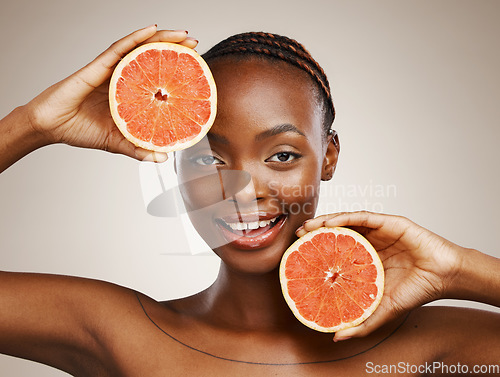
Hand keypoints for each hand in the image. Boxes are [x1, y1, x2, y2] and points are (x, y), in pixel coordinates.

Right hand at [24, 25, 196, 161]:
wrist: (51, 127)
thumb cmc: (81, 130)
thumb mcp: (118, 143)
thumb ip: (139, 148)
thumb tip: (163, 157)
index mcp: (129, 92)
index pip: (156, 76)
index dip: (175, 69)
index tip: (196, 67)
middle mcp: (122, 77)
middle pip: (153, 56)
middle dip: (175, 48)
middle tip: (195, 45)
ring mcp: (111, 70)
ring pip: (141, 47)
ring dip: (163, 38)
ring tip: (183, 35)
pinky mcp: (98, 67)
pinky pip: (120, 47)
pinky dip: (137, 37)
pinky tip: (152, 30)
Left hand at [295, 211, 463, 340]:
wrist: (443, 277)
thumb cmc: (416, 291)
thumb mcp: (382, 310)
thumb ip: (361, 322)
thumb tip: (336, 336)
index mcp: (366, 259)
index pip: (337, 251)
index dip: (318, 251)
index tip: (299, 254)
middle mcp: (369, 242)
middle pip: (337, 233)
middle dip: (315, 233)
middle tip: (297, 237)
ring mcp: (377, 231)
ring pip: (346, 221)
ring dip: (325, 222)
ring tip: (307, 227)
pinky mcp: (388, 222)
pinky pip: (362, 216)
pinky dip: (344, 217)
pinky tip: (329, 223)